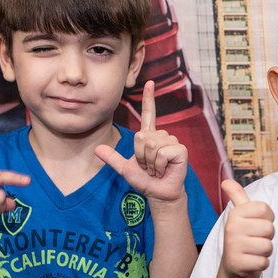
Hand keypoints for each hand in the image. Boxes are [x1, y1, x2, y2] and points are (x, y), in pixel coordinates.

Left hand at [95, 80, 187, 203]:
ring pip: (151, 145)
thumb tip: (97, 149)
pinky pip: (161, 153)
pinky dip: (158, 165)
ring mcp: (172, 142)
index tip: (150, 82)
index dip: (149, 98)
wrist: (158, 194)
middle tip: (148, 167)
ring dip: (150, 162)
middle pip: (141, 137)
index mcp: (149, 136)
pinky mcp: (180, 150)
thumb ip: (112, 158)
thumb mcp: (125, 169)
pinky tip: (164, 170)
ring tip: (156, 169)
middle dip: (141, 156)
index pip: (148, 114)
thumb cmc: (145, 180)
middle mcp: (161, 136)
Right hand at [220, 179, 273, 277]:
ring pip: (268, 246)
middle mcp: (232, 228)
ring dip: (264, 252)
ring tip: (253, 251)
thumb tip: (226, 181)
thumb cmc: (242, 238)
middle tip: (255, 240)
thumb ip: (237, 197)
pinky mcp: (238, 263)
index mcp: (235, 214)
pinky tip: (251, 262)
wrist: (233, 268)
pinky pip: (263, 262)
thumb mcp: (239, 216)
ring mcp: (234, 246)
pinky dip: (261, 264)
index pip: (265, 209)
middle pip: (269, 228)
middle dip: (267, 237)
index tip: (257, 224)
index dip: (267, 218)